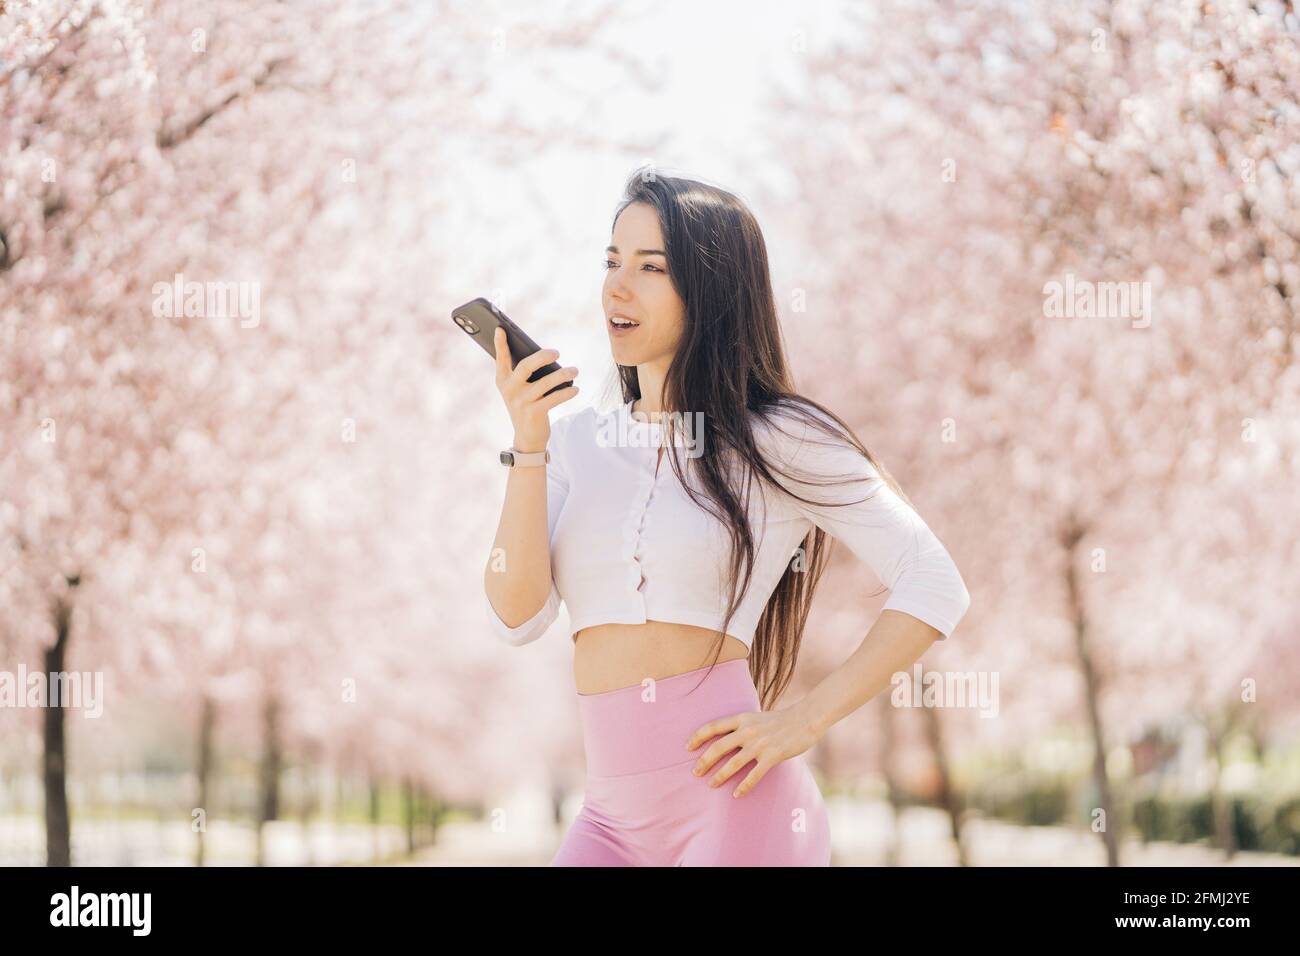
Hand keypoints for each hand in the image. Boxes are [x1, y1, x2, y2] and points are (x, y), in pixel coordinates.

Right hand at [492, 326, 578, 450]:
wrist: (527, 437)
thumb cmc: (526, 405)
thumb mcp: (520, 389)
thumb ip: (525, 373)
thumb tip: (545, 355)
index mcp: (503, 380)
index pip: (501, 359)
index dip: (500, 344)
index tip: (500, 329)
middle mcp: (510, 389)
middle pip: (525, 366)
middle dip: (542, 356)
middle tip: (557, 352)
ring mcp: (522, 401)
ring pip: (545, 383)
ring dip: (563, 375)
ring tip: (575, 370)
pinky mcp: (534, 412)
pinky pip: (554, 398)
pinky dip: (566, 393)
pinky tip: (575, 389)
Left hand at [684, 706, 819, 797]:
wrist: (805, 719)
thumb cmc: (780, 720)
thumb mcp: (756, 716)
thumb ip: (741, 725)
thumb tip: (725, 735)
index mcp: (742, 718)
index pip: (713, 726)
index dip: (697, 737)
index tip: (687, 747)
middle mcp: (748, 730)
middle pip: (718, 747)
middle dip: (704, 761)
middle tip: (695, 772)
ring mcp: (760, 744)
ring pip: (733, 763)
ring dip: (720, 775)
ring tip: (711, 784)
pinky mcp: (772, 756)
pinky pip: (754, 774)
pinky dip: (744, 786)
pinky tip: (736, 794)